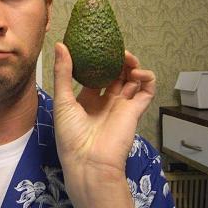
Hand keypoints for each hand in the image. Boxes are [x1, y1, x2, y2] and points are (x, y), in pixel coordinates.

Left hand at [53, 42, 155, 176]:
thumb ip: (63, 72)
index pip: (96, 74)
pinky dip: (147, 78)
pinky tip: (137, 73)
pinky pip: (147, 90)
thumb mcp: (62, 100)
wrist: (88, 162)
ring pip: (132, 79)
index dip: (99, 60)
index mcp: (86, 99)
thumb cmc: (70, 135)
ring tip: (127, 58)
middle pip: (116, 74)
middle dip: (117, 60)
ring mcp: (121, 105)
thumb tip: (60, 45)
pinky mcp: (135, 111)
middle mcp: (105, 100)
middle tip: (116, 50)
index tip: (98, 46)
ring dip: (132, 66)